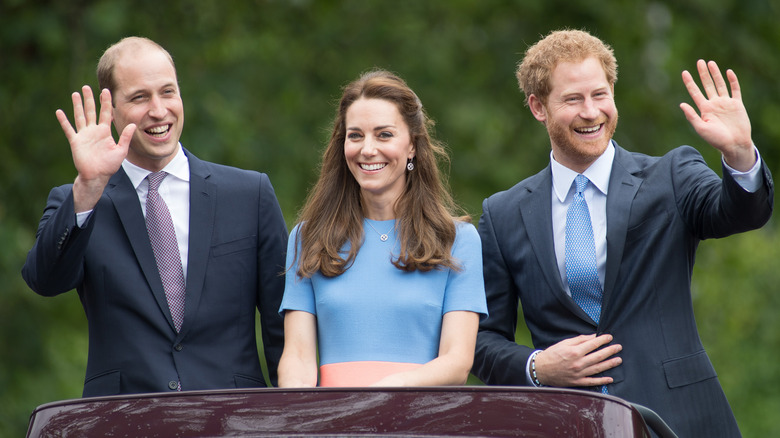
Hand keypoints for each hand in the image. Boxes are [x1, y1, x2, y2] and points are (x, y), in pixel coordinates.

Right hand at [56, 86, 134, 211]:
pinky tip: (59, 112)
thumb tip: (133, 125)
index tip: (105, 90)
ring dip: (77, 105)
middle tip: (87, 87)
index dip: (105, 102)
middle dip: (90, 99)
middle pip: (91, 111)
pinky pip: (69, 129)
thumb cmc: (109, 165)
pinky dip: (64, 121)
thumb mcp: (121, 151)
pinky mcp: (76, 141)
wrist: (97, 176)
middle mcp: (94, 131)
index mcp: (105, 132)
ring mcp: (84, 135)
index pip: (105, 113)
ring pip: (80, 116)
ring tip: (75, 93)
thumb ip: (126, 138)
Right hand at [534, 334, 621, 387]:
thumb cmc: (552, 355)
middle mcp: (578, 363)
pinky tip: (610, 378)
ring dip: (610, 364)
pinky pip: (592, 382)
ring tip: (618, 359)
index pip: (593, 344)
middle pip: (598, 356)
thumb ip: (579, 340)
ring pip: (598, 368)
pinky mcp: (577, 382)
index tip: (609, 337)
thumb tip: (592, 337)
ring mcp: (579, 374)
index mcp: (574, 352)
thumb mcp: (564, 343)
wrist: (541, 369)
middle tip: (619, 347)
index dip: (603, 340)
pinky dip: (602, 381)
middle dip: (610, 350)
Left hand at [679, 60, 754, 170]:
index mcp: (704, 109)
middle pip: (707, 85)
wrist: (734, 144)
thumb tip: (682, 104)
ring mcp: (725, 103)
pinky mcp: (737, 104)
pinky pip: (735, 90)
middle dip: (703, 73)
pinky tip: (728, 72)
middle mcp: (714, 104)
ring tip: (710, 63)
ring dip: (715, 74)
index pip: (695, 92)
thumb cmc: (716, 139)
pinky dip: (732, 81)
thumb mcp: (701, 128)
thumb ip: (692, 116)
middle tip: (699, 61)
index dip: (690, 82)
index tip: (684, 72)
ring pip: (720, 85)